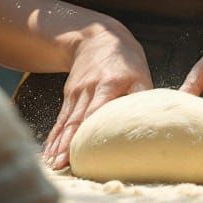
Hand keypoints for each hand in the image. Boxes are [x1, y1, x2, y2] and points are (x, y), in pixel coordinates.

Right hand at [42, 18, 152, 169]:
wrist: (97, 37)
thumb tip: (154, 123)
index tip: (83, 152)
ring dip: (58, 144)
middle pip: (76, 120)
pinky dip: (54, 137)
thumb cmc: (125, 60)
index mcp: (108, 84)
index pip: (96, 111)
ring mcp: (76, 93)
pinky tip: (48, 152)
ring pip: (66, 122)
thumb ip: (144, 98)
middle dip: (67, 144)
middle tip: (60, 166)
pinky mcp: (69, 97)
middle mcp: (89, 90)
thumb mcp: (140, 74)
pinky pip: (61, 119)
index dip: (88, 132)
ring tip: (52, 164)